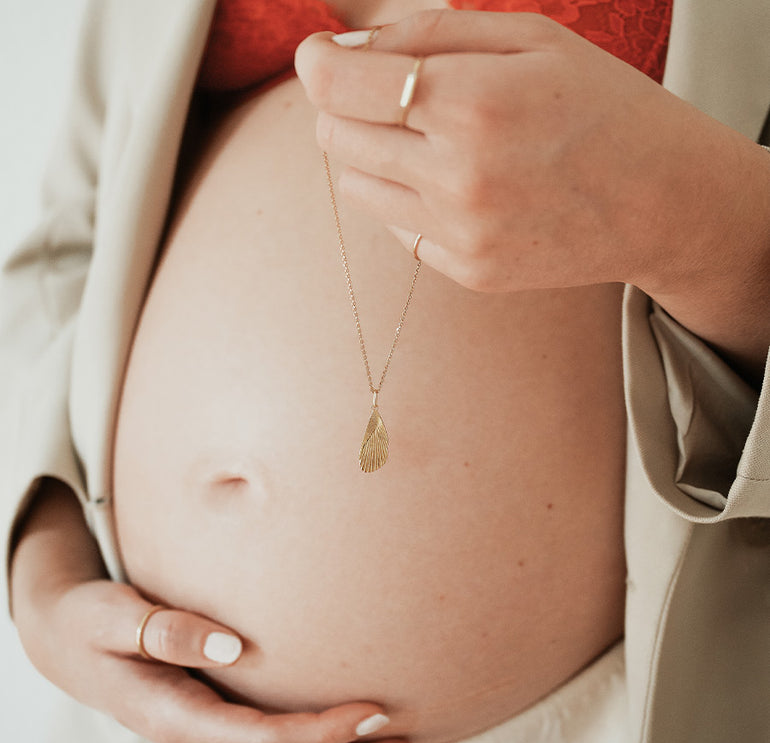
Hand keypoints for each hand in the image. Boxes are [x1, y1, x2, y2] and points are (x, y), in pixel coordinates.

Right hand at [10, 480, 416, 742]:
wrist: (66, 641)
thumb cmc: (91, 623)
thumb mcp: (112, 617)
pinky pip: (269, 742)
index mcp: (173, 715)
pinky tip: (348, 729)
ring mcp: (208, 729)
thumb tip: (232, 645)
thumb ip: (165, 631)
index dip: (316, 734)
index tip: (370, 709)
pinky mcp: (216, 714)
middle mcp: (196, 733)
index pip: (258, 741)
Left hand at [296, 11, 769, 374]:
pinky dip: (408, 201)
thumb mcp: (530, 38)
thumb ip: (428, 32)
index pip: (336, 87)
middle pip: (334, 138)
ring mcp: (460, 234)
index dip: (315, 64)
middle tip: (384, 95)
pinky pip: (397, 229)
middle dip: (344, 108)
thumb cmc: (603, 108)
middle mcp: (456, 176)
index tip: (321, 58)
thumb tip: (346, 49)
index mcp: (470, 102)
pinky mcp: (467, 271)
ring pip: (357, 187)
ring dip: (372, 155)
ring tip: (428, 141)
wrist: (663, 202)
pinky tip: (459, 187)